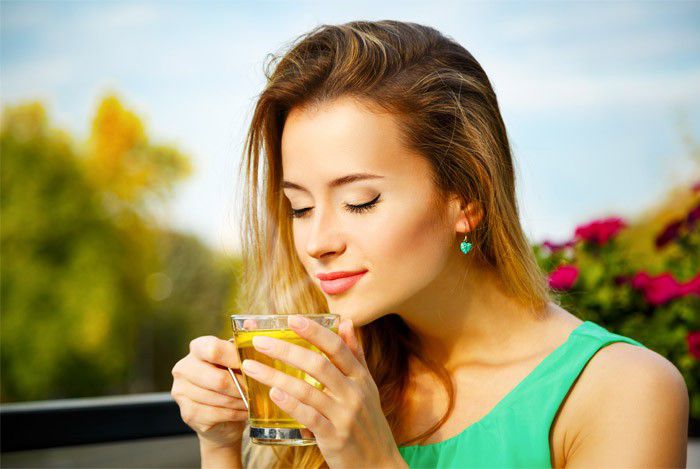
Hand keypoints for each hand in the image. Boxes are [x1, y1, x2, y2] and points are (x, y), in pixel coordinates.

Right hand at [171, 336, 248, 448]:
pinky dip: (235, 413)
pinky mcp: (187, 413)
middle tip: (256, 390)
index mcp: (197, 348)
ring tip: (252, 400)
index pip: (213, 349)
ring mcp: (181, 391)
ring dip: (240, 401)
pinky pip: (217, 414)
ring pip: (219, 398)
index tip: (252, 366)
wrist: (221, 413)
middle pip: (218, 379)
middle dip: (241, 387)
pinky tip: (243, 411)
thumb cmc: (232, 379)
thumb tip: (251, 323)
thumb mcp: (238, 358)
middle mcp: (184, 368)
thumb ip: (243, 341)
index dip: (235, 359)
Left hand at [240, 316, 406, 468]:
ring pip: (308, 390)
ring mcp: (344, 415)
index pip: (336, 347)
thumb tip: (346, 322)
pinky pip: (309, 417)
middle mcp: (354, 393)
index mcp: (360, 377)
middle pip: (318, 364)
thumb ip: (355, 354)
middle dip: (286, 350)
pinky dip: (291, 404)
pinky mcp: (334, 437)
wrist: (379, 464)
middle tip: (260, 341)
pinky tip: (272, 394)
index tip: (291, 319)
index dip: (314, 331)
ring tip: (252, 367)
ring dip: (277, 376)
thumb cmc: (368, 422)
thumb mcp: (367, 386)